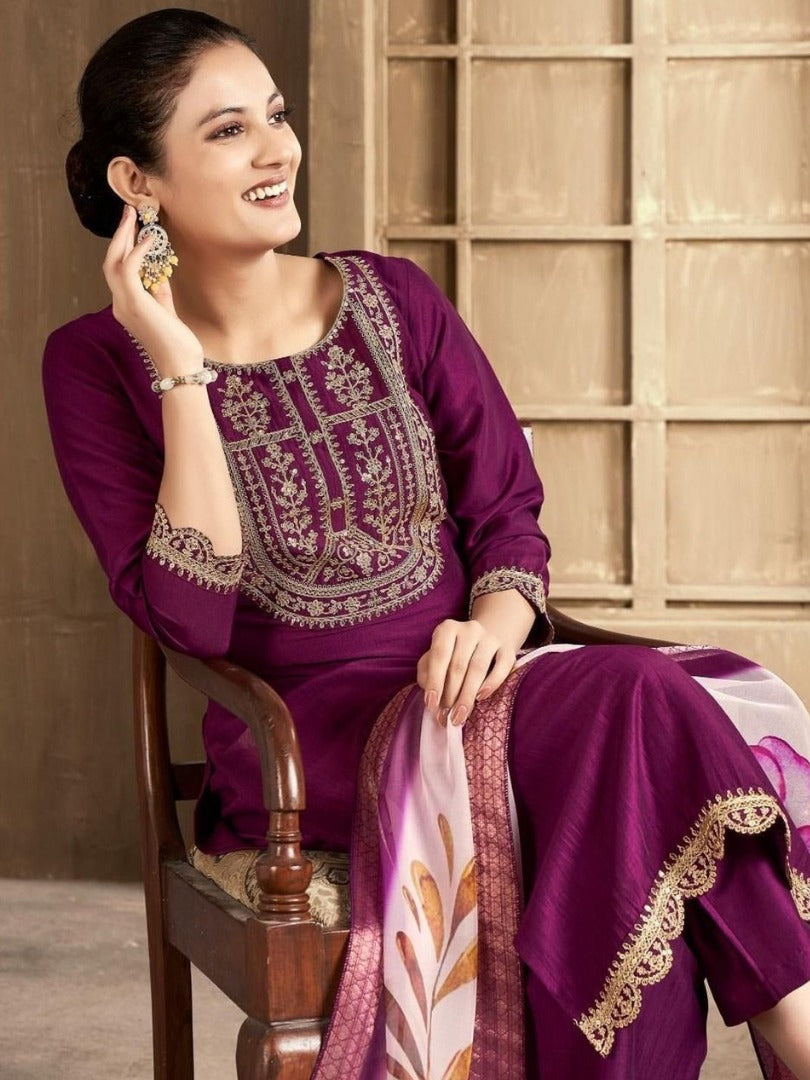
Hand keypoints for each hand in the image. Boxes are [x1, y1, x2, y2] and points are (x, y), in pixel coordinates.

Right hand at [102, 204, 202, 371]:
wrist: (180, 367)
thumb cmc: (178, 345)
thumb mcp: (167, 312)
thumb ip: (159, 292)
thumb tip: (159, 271)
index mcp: (126, 307)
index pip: (119, 271)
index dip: (125, 248)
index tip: (136, 229)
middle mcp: (120, 305)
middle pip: (110, 262)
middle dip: (120, 235)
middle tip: (129, 212)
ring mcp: (124, 305)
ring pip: (113, 262)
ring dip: (123, 237)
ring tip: (134, 217)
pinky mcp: (135, 304)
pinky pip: (129, 270)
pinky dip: (138, 252)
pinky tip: (150, 239)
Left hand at [416, 618, 516, 726]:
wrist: (485, 641)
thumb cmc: (453, 655)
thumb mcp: (434, 659)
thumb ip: (427, 674)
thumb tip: (433, 699)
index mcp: (447, 629)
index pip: (439, 656)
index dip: (434, 682)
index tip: (431, 705)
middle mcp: (469, 629)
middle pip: (458, 665)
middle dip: (451, 695)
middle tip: (447, 717)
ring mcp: (490, 638)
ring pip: (478, 668)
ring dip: (467, 695)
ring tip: (460, 715)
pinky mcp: (508, 648)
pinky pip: (502, 666)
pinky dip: (492, 683)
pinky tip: (481, 697)